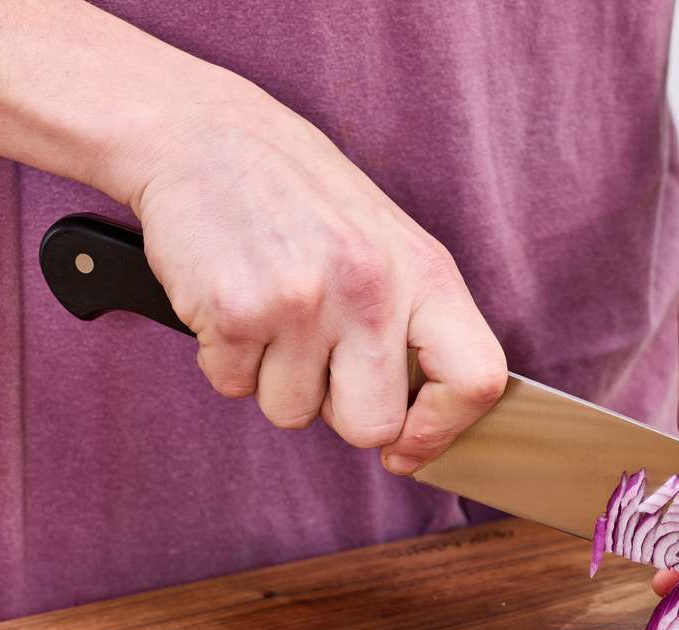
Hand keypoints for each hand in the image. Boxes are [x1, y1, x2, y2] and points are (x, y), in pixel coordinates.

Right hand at [109, 75, 506, 473]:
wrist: (202, 134)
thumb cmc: (297, 196)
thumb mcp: (384, 243)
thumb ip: (411, 323)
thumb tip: (416, 429)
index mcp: (424, 270)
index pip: (476, 379)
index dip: (444, 429)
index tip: (409, 446)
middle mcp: (372, 288)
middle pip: (372, 425)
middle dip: (337, 411)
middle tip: (315, 356)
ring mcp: (303, 302)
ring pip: (292, 413)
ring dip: (272, 379)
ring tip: (269, 311)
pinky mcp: (236, 313)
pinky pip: (233, 387)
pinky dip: (224, 358)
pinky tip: (231, 300)